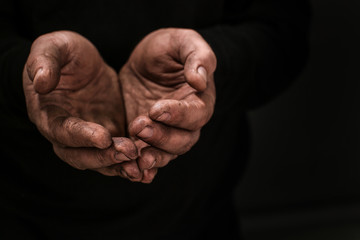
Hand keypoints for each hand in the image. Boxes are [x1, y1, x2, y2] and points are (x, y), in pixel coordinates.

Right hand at [23, 31, 137, 177]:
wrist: (83, 62)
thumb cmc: (63, 53)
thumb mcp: (53, 47)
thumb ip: (44, 62)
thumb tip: (41, 82)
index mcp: (49, 113)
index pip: (61, 131)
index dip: (81, 136)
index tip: (104, 137)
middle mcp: (66, 133)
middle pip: (81, 156)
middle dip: (105, 157)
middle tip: (129, 152)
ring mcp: (89, 138)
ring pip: (101, 161)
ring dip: (119, 165)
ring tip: (141, 166)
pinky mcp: (109, 135)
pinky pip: (117, 155)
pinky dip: (130, 163)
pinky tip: (149, 167)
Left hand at [119, 28, 216, 182]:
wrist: (147, 62)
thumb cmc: (169, 49)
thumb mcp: (183, 42)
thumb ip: (198, 56)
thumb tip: (200, 80)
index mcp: (199, 99)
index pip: (196, 113)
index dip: (178, 114)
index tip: (156, 109)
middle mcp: (186, 122)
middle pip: (183, 140)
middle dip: (162, 137)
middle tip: (139, 126)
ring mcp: (167, 132)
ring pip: (167, 154)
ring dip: (152, 157)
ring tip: (135, 155)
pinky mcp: (147, 139)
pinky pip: (148, 157)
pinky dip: (141, 167)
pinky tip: (131, 171)